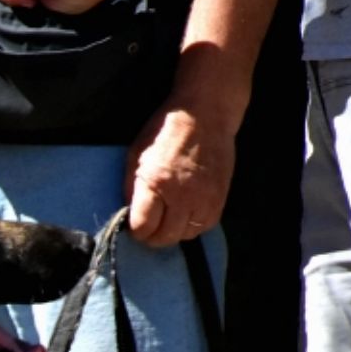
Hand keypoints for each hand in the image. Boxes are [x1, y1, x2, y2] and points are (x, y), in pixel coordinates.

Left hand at [125, 100, 233, 246]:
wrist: (206, 114)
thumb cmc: (165, 132)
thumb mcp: (136, 156)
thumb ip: (132, 189)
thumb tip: (129, 214)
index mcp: (156, 183)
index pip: (143, 227)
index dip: (135, 231)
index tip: (134, 226)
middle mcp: (182, 195)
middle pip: (165, 237)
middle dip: (152, 237)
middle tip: (148, 229)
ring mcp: (205, 197)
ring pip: (186, 235)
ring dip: (173, 233)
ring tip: (167, 221)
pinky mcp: (221, 197)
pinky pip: (206, 226)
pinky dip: (193, 226)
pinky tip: (185, 215)